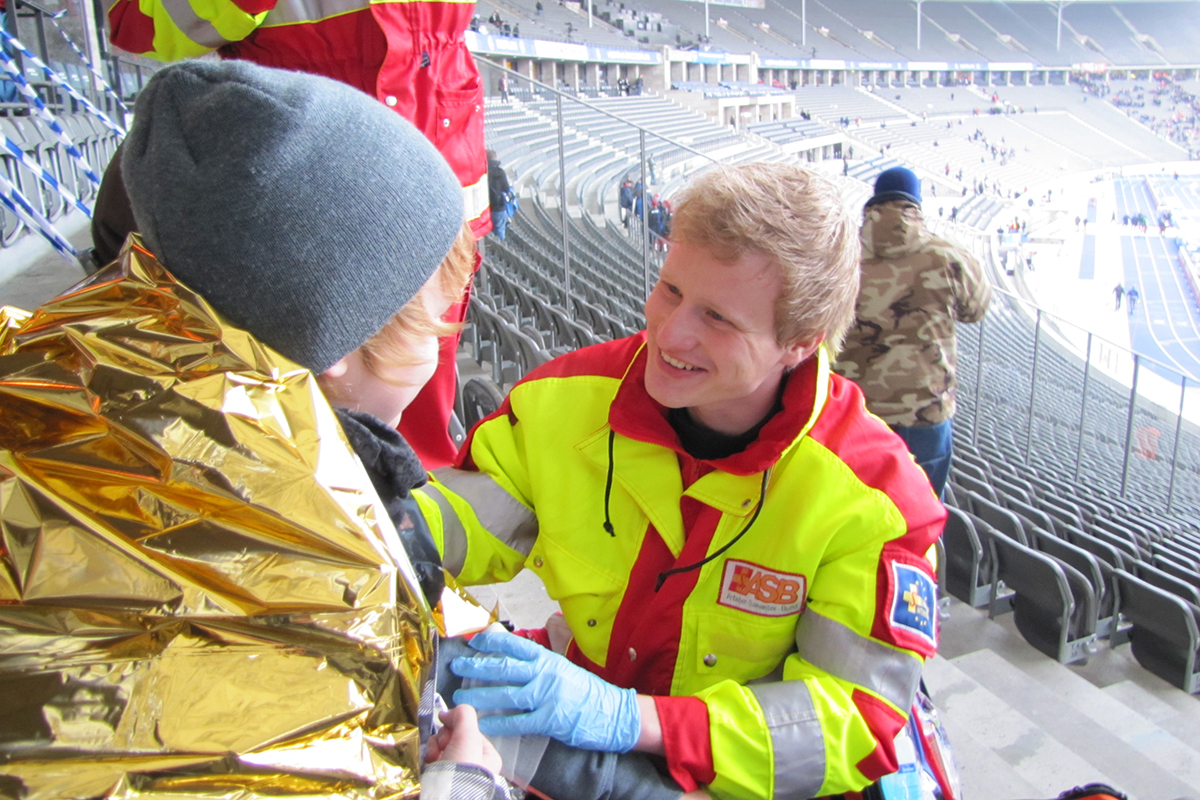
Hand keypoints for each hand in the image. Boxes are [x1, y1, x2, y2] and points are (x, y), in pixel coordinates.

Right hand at [426, 704, 502, 774]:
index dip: (457, 726)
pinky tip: (428, 763)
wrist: (445, 798)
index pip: (468, 730)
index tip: (450, 729)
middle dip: (443, 738)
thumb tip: (447, 713)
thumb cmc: (462, 769)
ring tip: (434, 758)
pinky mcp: (440, 777)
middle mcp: (473, 764)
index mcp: (487, 756)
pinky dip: (428, 758)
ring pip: (441, 746)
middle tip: (443, 747)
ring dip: (434, 747)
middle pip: (453, 737)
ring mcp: (456, 771)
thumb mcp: (468, 736)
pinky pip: (431, 759)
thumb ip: (463, 715)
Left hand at [450, 628, 640, 751]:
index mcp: (547, 659)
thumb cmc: (586, 691)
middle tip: (458, 665)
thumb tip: (513, 655)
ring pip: (507, 694)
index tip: (474, 642)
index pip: (515, 644)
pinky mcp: (550, 719)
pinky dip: (500, 723)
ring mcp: (547, 696)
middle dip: (477, 666)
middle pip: (504, 667)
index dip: (492, 642)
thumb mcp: (562, 668)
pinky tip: (485, 723)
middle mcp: (544, 674)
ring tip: (462, 697)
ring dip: (482, 695)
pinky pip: (519, 721)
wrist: (613, 712)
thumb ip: (539, 663)